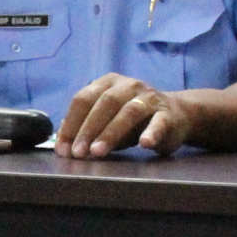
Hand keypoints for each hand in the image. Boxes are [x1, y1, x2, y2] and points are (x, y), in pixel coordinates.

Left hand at [57, 74, 189, 156]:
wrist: (175, 115)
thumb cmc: (132, 120)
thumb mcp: (106, 119)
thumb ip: (85, 127)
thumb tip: (61, 140)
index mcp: (107, 83)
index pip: (83, 99)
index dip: (71, 124)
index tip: (63, 149)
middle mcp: (128, 85)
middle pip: (104, 103)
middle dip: (88, 129)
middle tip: (78, 153)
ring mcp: (149, 98)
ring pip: (129, 111)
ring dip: (111, 133)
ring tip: (98, 152)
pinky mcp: (168, 114)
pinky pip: (159, 122)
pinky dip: (151, 132)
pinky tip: (144, 143)